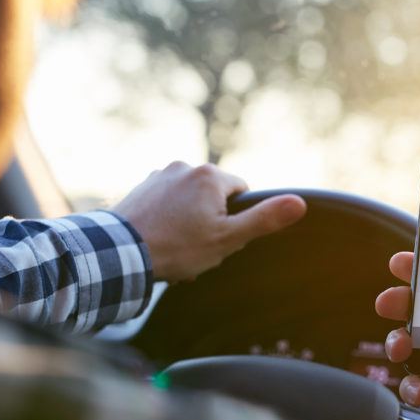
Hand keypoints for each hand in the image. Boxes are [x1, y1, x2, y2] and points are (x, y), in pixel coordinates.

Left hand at [112, 162, 306, 282]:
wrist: (119, 253)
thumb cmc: (176, 248)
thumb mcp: (228, 238)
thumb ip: (264, 219)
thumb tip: (300, 202)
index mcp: (210, 175)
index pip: (242, 193)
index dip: (236, 219)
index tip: (221, 238)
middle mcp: (184, 166)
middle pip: (215, 198)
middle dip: (211, 223)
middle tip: (197, 251)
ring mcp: (160, 176)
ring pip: (190, 202)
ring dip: (189, 225)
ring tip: (177, 250)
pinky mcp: (141, 188)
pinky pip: (167, 204)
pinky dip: (169, 222)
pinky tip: (161, 243)